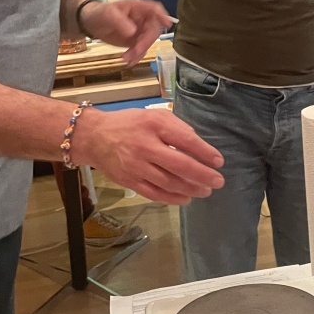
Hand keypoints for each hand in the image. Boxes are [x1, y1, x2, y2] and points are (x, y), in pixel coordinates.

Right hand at [75, 106, 223, 204]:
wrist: (94, 137)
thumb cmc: (129, 124)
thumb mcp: (153, 115)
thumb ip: (176, 127)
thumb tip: (197, 143)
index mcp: (154, 125)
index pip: (185, 140)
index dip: (205, 152)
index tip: (219, 161)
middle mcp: (145, 146)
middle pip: (179, 165)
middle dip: (202, 175)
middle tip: (218, 181)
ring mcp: (136, 166)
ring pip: (169, 183)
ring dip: (191, 189)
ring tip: (205, 190)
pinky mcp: (130, 181)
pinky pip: (154, 193)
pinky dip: (172, 198)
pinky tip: (186, 198)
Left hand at [79, 0, 171, 66]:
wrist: (91, 23)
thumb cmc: (100, 13)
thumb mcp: (108, 14)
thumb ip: (120, 21)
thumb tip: (133, 32)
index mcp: (138, 8)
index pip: (154, 9)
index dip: (162, 16)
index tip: (167, 25)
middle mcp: (142, 19)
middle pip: (153, 30)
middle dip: (145, 42)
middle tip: (135, 51)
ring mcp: (140, 31)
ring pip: (147, 43)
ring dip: (139, 52)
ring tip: (125, 58)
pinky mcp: (135, 42)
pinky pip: (141, 50)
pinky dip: (135, 57)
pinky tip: (127, 61)